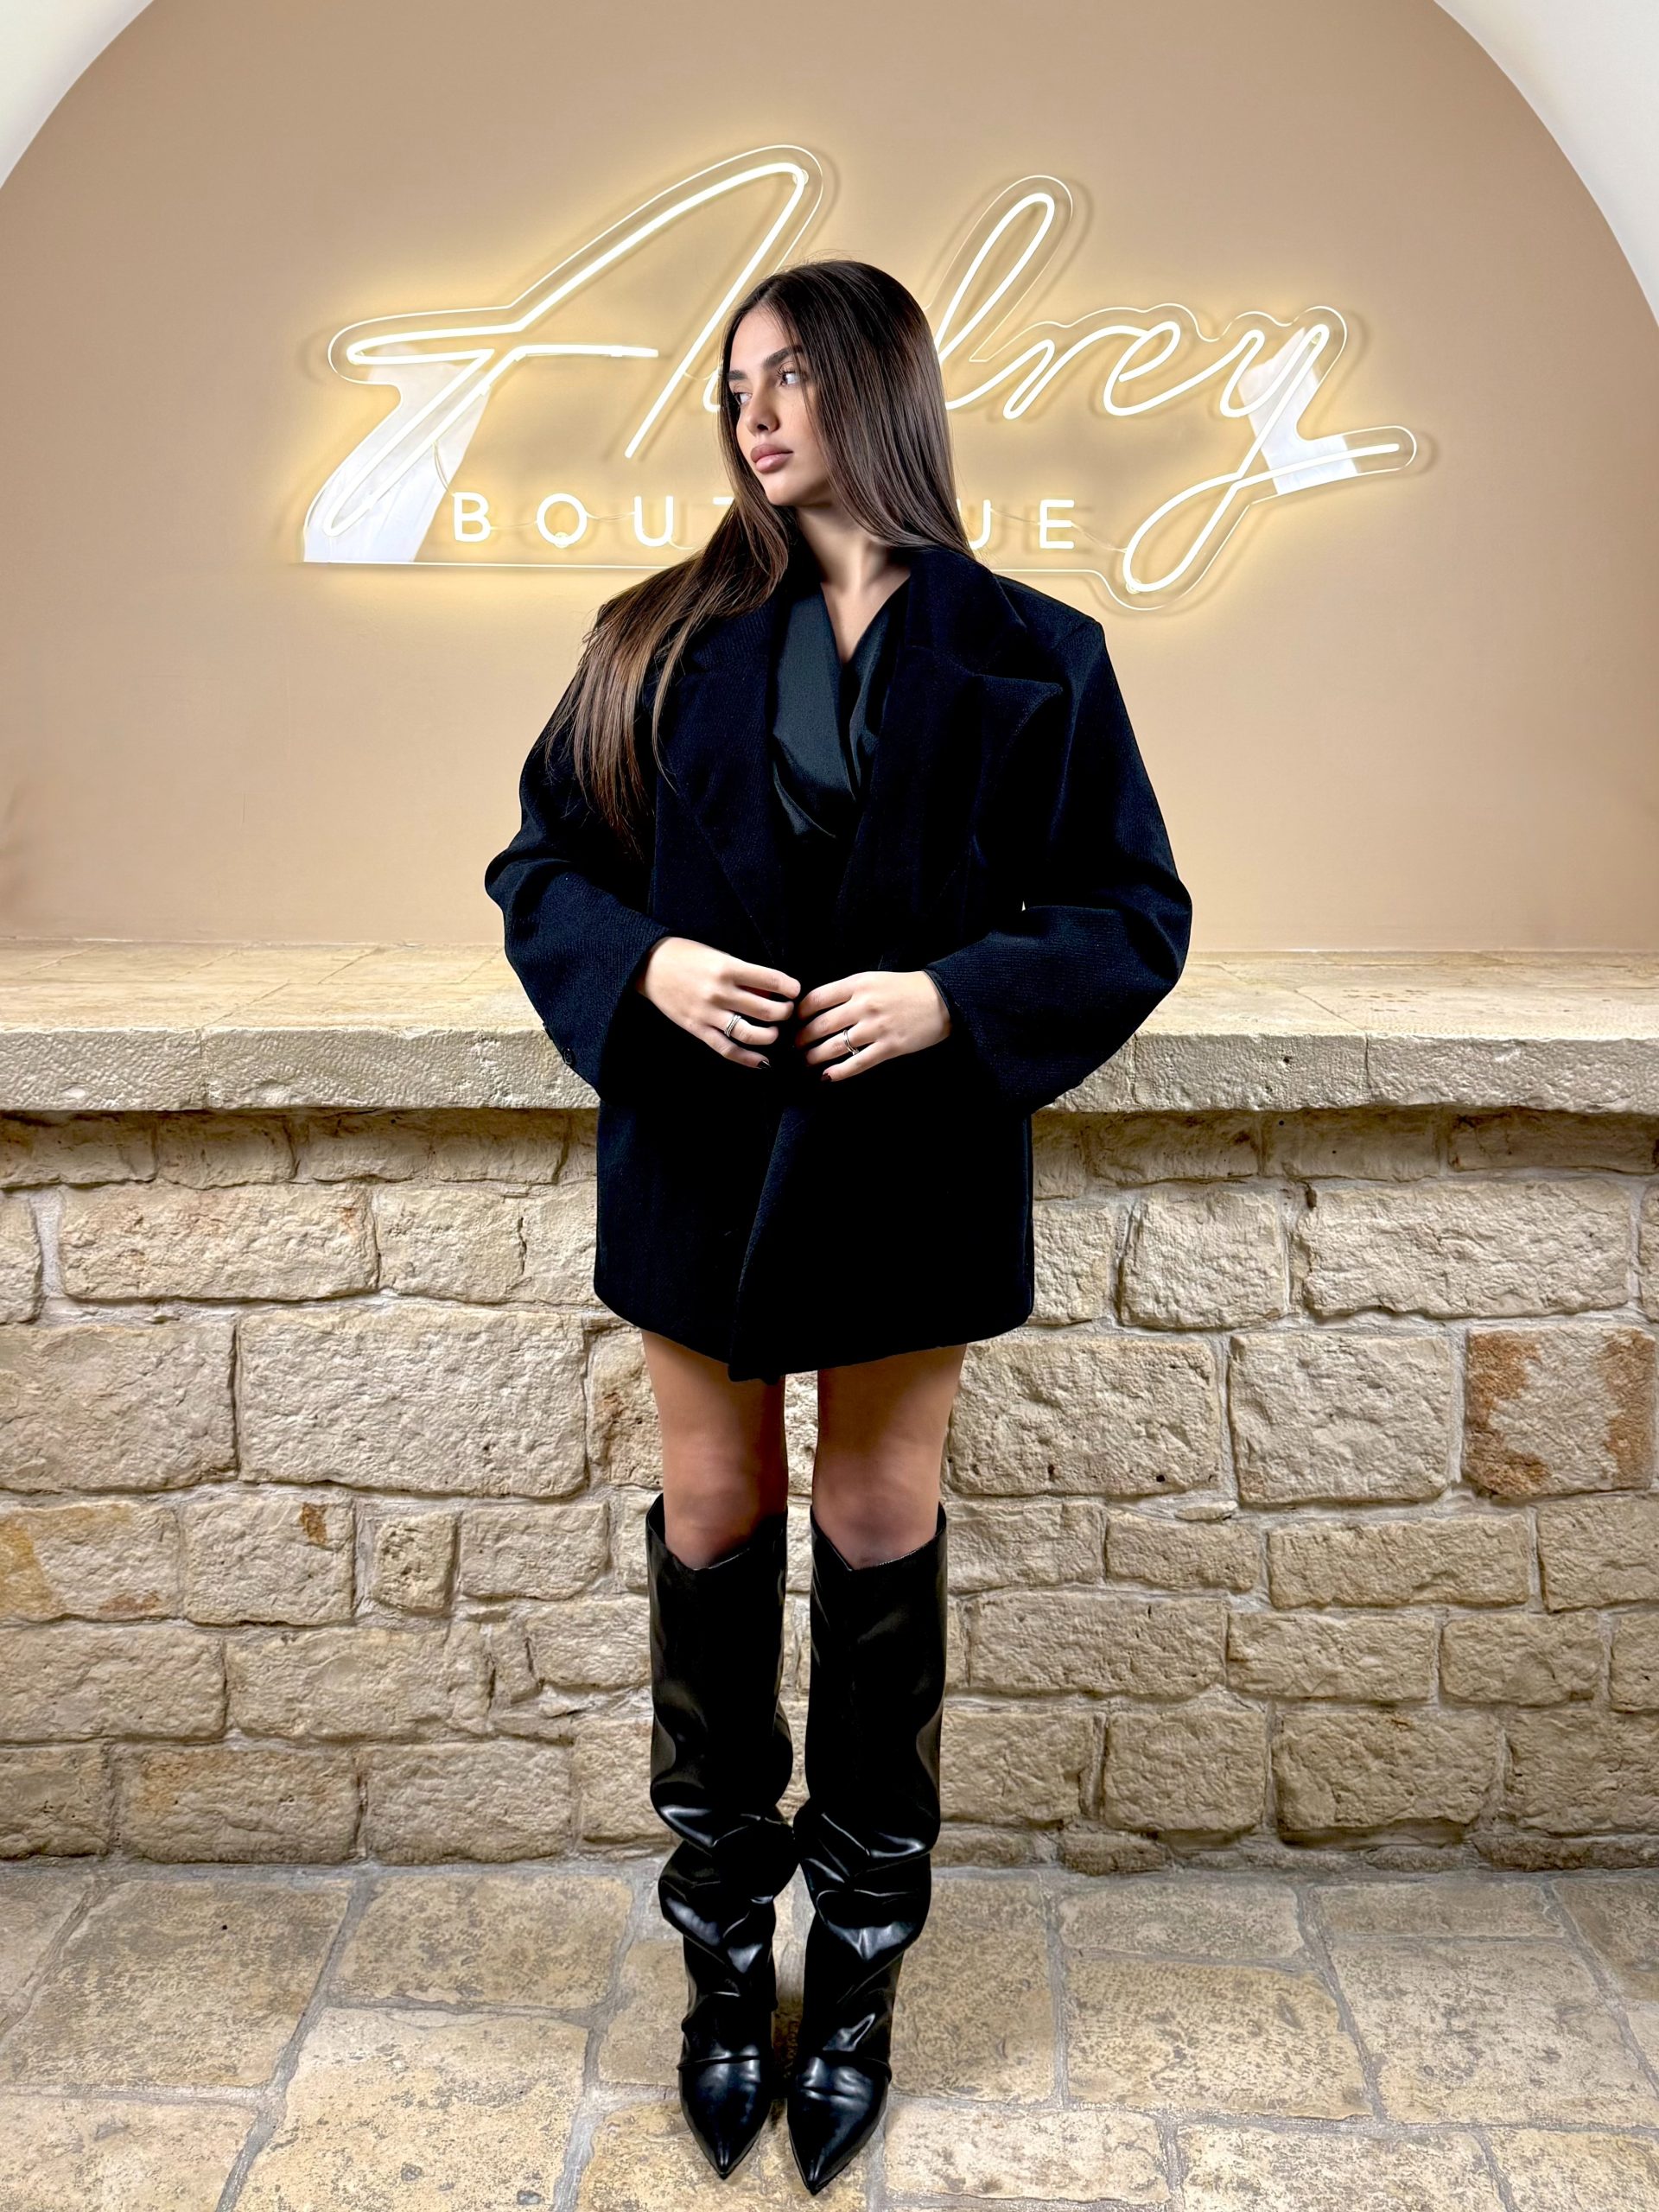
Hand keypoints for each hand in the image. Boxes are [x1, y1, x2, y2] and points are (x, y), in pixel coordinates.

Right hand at [634, 936, 798, 1069]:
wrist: (648, 965)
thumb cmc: (686, 955)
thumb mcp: (718, 955)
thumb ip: (743, 974)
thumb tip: (770, 991)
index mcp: (727, 967)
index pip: (771, 980)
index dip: (790, 987)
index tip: (794, 990)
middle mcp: (720, 992)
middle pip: (767, 1010)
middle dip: (784, 1013)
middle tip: (786, 1011)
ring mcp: (708, 1013)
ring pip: (751, 1033)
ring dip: (771, 1035)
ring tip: (774, 1031)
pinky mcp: (697, 1029)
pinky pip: (727, 1049)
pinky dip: (748, 1058)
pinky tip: (762, 1061)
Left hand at [794, 969, 951, 1082]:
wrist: (942, 998)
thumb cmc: (905, 988)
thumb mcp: (873, 979)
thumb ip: (847, 991)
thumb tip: (818, 1008)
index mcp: (857, 984)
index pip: (816, 999)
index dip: (800, 1013)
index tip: (795, 1021)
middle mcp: (863, 1005)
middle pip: (820, 1025)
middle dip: (802, 1039)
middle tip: (796, 1046)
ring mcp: (876, 1028)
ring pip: (834, 1046)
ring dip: (815, 1057)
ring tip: (808, 1061)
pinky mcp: (889, 1047)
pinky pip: (857, 1063)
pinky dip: (838, 1072)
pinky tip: (827, 1076)